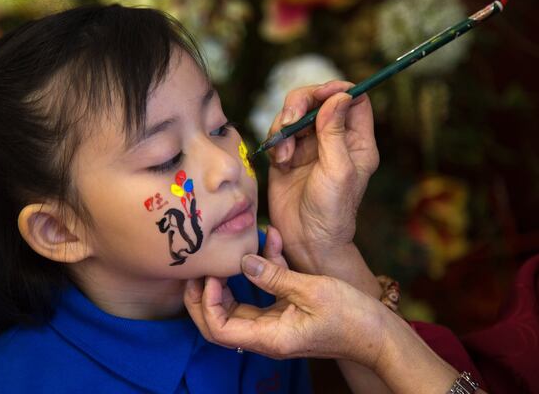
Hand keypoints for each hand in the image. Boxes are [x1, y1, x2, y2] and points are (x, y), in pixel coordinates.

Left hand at [184, 226, 386, 366]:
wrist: (377, 333)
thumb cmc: (349, 316)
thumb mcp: (310, 290)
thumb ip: (274, 276)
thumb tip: (243, 262)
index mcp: (269, 337)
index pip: (219, 329)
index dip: (207, 302)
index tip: (213, 274)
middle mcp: (267, 335)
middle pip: (220, 320)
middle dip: (205, 295)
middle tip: (200, 267)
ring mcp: (275, 324)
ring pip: (238, 305)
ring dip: (229, 282)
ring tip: (225, 254)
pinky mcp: (286, 312)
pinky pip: (263, 293)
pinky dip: (261, 270)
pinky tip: (269, 240)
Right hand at [266, 81, 378, 274]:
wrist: (306, 240)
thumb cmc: (331, 211)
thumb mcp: (338, 170)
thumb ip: (335, 132)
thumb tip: (340, 95)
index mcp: (356, 141)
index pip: (353, 99)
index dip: (337, 89)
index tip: (320, 94)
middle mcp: (333, 139)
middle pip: (318, 100)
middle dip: (301, 104)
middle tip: (291, 120)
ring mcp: (309, 146)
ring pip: (294, 114)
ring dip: (284, 126)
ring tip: (284, 154)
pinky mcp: (287, 155)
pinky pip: (278, 133)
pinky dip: (275, 142)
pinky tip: (279, 162)